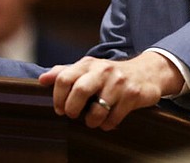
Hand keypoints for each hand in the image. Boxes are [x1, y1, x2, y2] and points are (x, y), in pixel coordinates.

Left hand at [39, 51, 183, 130]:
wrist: (147, 72)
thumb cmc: (111, 75)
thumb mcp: (89, 69)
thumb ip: (65, 73)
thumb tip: (42, 79)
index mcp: (89, 64)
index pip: (64, 78)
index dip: (58, 97)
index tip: (60, 108)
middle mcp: (104, 70)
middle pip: (80, 91)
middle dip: (73, 109)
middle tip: (74, 115)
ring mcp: (119, 82)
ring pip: (98, 110)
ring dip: (92, 121)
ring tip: (93, 119)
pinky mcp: (133, 94)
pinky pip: (114, 118)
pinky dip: (108, 124)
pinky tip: (109, 119)